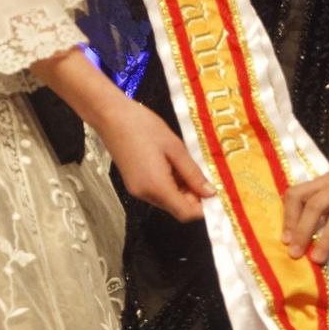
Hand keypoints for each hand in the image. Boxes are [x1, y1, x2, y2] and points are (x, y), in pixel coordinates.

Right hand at [96, 98, 212, 223]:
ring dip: (182, 189)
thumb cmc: (144, 127)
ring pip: (168, 200)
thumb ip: (193, 173)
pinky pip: (157, 192)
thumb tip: (210, 193)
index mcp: (157, 187)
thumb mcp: (175, 147)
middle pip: (177, 208)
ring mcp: (137, 190)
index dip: (203, 209)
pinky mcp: (133, 184)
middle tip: (203, 173)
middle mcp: (146, 195)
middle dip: (193, 196)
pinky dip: (170, 184)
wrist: (111, 116)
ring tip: (185, 163)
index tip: (216, 194)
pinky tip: (172, 164)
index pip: (185, 213)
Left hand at [282, 168, 328, 263]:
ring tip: (318, 258)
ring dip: (326, 239)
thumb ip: (320, 205)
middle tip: (296, 254)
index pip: (299, 192)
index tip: (286, 240)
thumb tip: (296, 236)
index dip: (290, 216)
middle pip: (316, 204)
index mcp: (326, 180)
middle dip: (303, 230)